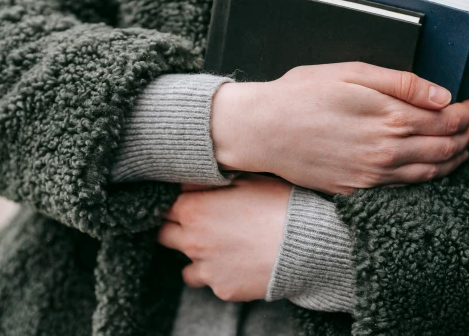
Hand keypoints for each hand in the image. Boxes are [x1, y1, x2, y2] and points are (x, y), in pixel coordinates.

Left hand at [157, 175, 290, 301]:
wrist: (303, 244)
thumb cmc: (277, 204)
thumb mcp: (245, 179)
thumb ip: (210, 180)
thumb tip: (190, 179)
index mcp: (193, 209)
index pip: (165, 206)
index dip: (177, 203)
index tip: (188, 202)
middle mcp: (192, 241)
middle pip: (165, 235)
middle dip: (176, 229)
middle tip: (199, 224)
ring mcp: (206, 269)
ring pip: (186, 266)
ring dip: (196, 257)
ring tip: (221, 249)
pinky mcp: (223, 289)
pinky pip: (213, 283)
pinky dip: (222, 275)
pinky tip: (241, 264)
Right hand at [211, 62, 468, 193]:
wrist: (262, 130)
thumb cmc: (301, 95)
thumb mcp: (352, 73)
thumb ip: (401, 83)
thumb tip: (442, 94)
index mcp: (389, 118)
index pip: (445, 120)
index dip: (464, 113)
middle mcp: (386, 152)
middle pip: (443, 149)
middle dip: (464, 137)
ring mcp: (372, 175)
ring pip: (428, 173)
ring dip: (451, 160)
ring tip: (460, 149)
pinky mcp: (357, 190)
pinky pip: (403, 189)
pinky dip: (426, 179)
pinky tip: (428, 170)